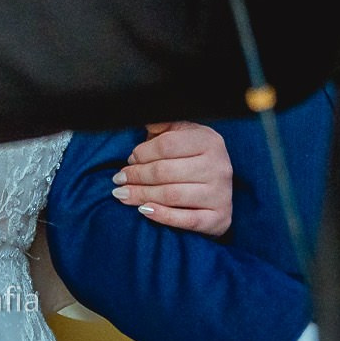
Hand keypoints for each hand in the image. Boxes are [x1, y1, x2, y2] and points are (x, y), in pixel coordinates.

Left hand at [110, 121, 233, 234]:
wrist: (218, 187)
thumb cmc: (193, 158)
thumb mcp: (182, 134)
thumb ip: (162, 126)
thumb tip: (142, 120)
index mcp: (209, 141)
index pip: (167, 145)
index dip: (142, 153)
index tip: (128, 160)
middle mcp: (218, 166)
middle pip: (166, 171)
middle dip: (137, 176)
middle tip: (119, 179)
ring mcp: (220, 194)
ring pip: (172, 195)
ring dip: (141, 195)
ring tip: (123, 194)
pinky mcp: (219, 218)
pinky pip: (187, 220)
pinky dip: (162, 216)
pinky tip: (144, 210)